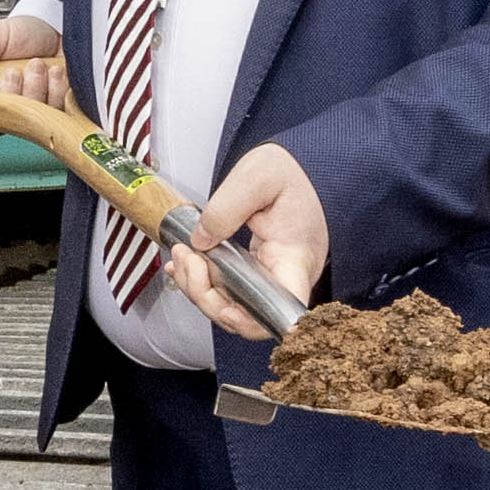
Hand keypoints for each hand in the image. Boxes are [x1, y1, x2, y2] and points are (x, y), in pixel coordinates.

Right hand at [0, 7, 73, 112]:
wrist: (60, 30)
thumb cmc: (25, 34)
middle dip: (6, 95)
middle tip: (13, 72)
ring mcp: (25, 115)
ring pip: (25, 121)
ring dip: (33, 88)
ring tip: (37, 64)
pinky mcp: (52, 115)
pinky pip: (52, 114)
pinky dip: (55, 89)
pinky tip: (55, 72)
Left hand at [183, 144, 328, 309]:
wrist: (307, 167)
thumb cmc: (296, 172)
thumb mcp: (258, 177)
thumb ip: (226, 208)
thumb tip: (201, 242)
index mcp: (295, 258)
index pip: (283, 309)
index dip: (253, 322)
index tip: (226, 308)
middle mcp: (286, 276)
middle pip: (247, 315)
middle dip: (206, 296)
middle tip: (187, 259)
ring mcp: (271, 275)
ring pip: (232, 304)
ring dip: (198, 287)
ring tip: (182, 255)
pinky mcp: (258, 269)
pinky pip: (228, 288)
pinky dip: (202, 280)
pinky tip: (186, 264)